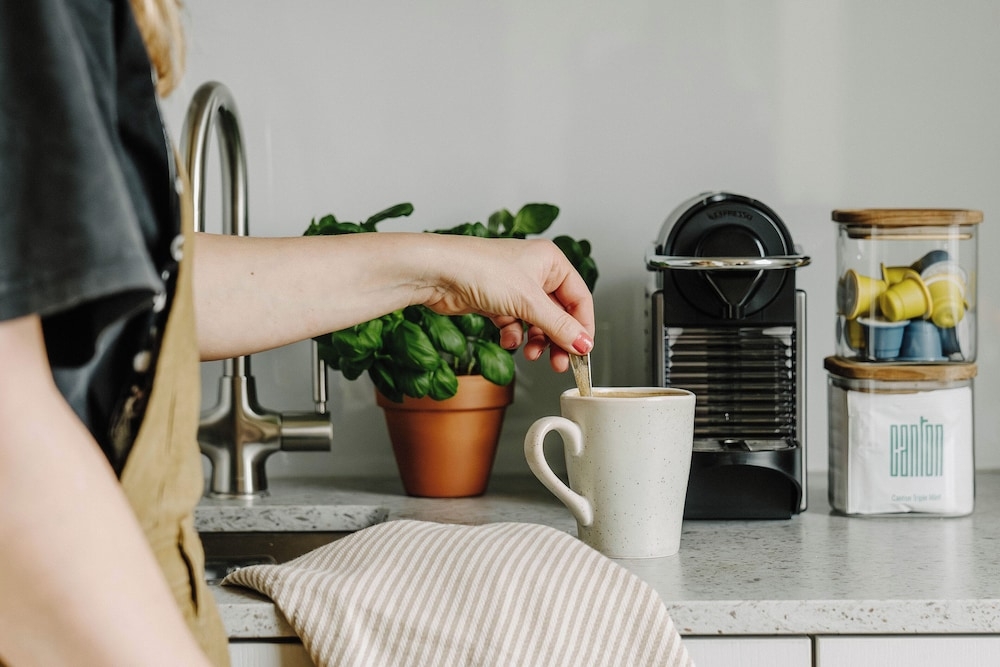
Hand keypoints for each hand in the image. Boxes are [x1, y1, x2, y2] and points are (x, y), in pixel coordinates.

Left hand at [422, 236, 594, 371]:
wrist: (437, 272)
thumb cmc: (480, 269)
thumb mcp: (529, 302)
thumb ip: (559, 327)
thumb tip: (583, 345)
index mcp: (550, 261)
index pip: (579, 298)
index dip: (583, 327)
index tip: (582, 352)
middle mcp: (534, 271)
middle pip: (558, 313)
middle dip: (558, 340)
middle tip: (559, 363)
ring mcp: (514, 286)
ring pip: (536, 321)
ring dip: (536, 341)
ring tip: (531, 354)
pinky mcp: (495, 300)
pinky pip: (514, 324)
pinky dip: (513, 336)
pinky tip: (507, 341)